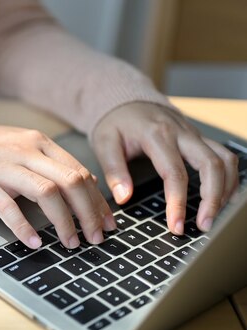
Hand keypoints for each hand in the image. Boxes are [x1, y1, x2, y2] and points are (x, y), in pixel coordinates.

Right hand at [0, 123, 116, 249]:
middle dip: (88, 213)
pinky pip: (8, 208)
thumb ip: (55, 165)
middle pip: (69, 181)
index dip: (97, 201)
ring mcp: (4, 168)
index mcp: (40, 143)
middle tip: (95, 238)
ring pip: (46, 192)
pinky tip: (35, 242)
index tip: (107, 223)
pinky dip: (24, 227)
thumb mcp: (27, 150)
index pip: (79, 172)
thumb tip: (89, 186)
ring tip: (71, 243)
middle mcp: (26, 152)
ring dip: (63, 221)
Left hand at [92, 102, 238, 233]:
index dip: (177, 203)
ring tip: (213, 216)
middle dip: (212, 199)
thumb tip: (124, 198)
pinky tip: (223, 198)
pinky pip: (224, 156)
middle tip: (204, 225)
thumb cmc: (115, 123)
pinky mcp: (199, 138)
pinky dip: (229, 177)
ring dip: (225, 190)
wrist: (125, 99)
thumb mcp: (104, 143)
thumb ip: (114, 171)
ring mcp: (194, 134)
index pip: (175, 173)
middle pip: (211, 165)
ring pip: (225, 160)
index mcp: (157, 135)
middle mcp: (181, 133)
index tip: (176, 226)